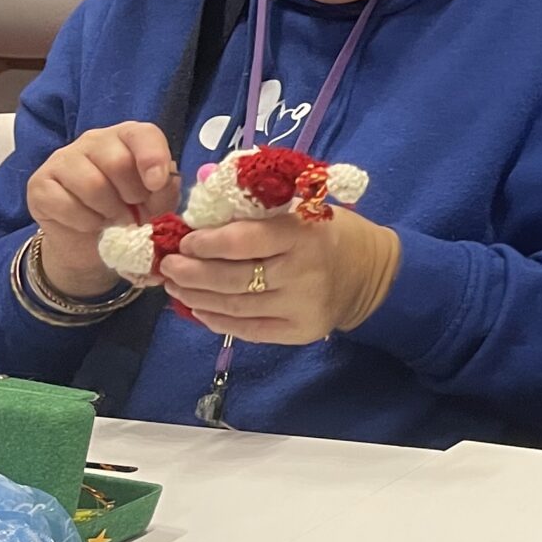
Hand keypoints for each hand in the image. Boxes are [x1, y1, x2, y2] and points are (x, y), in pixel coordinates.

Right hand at [24, 120, 180, 297]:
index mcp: (128, 138)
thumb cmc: (129, 213)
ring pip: (92, 184)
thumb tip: (165, 183)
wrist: (90, 241)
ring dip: (109, 212)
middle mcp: (94, 140)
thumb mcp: (156, 203)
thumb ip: (165, 191)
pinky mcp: (40, 183)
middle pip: (117, 162)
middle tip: (133, 211)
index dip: (153, 158)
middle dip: (132, 196)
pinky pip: (64, 203)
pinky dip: (84, 222)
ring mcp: (63, 159)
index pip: (143, 134)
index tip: (156, 185)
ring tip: (112, 219)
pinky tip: (89, 224)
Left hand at [157, 206, 400, 345]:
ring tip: (176, 287)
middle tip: (169, 266)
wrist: (372, 273)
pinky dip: (217, 321)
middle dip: (192, 273)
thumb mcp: (305, 209)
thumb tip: (204, 213)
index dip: (208, 242)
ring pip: (235, 307)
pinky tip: (199, 310)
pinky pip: (248, 331)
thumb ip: (260, 212)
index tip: (185, 239)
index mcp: (303, 234)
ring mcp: (301, 306)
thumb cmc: (331, 232)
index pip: (244, 241)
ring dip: (197, 298)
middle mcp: (302, 272)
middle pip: (233, 278)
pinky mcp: (299, 332)